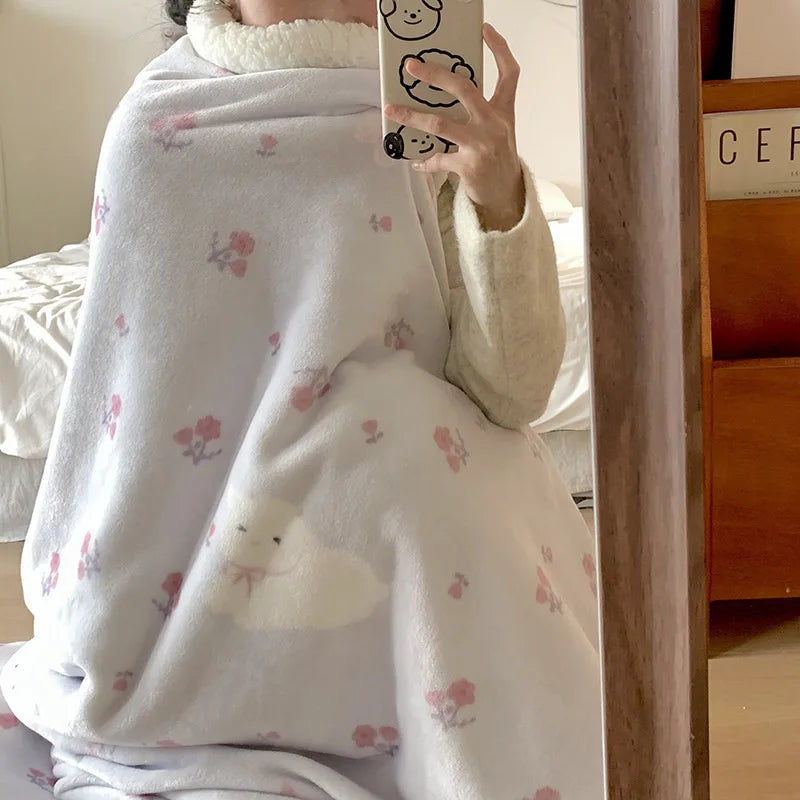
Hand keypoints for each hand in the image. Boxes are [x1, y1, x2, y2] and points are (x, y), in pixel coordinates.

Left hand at [385, 23, 524, 231]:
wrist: (506, 194)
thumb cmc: (498, 158)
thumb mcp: (499, 130)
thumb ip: (482, 111)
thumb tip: (446, 93)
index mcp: (503, 111)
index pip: (509, 74)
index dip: (499, 49)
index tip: (484, 30)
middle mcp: (493, 124)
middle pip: (464, 89)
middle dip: (435, 75)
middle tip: (411, 67)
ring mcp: (481, 145)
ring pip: (440, 124)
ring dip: (412, 116)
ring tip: (391, 109)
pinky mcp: (468, 166)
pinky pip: (438, 159)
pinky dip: (424, 162)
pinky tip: (414, 162)